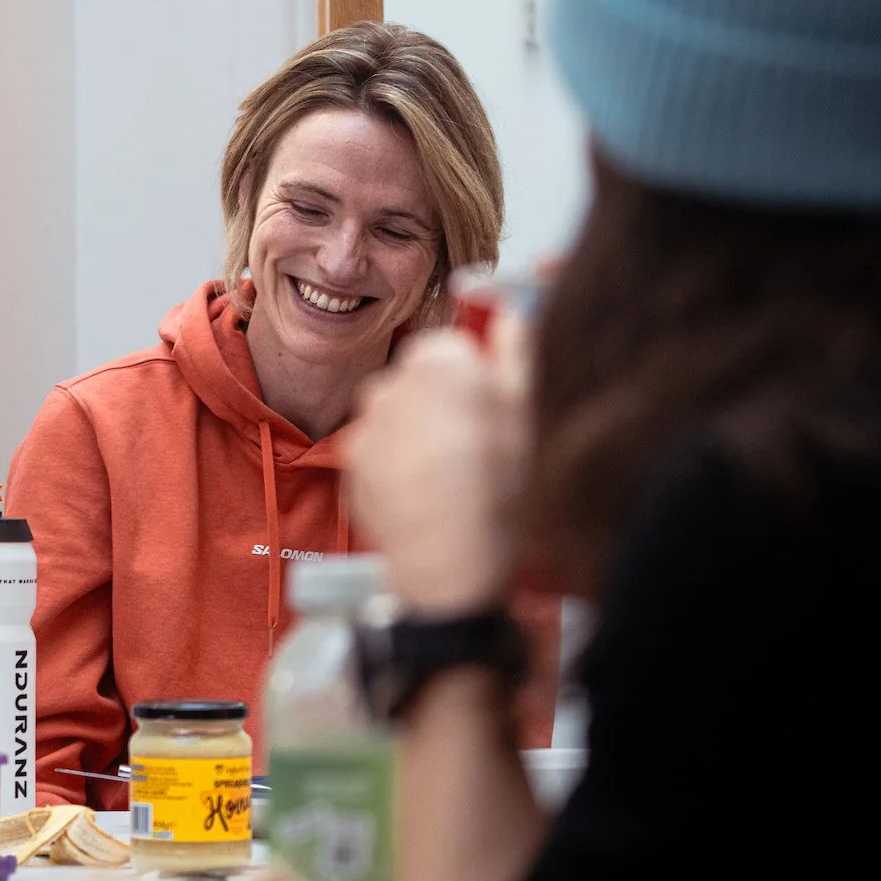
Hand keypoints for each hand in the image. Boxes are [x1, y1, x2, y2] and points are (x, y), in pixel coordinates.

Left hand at [346, 312, 531, 616]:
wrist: (448, 566)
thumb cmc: (498, 489)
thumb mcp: (528, 411)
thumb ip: (518, 349)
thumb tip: (510, 313)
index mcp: (435, 361)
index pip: (454, 347)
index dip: (478, 378)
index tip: (494, 408)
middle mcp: (388, 385)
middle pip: (423, 380)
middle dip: (447, 402)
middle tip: (479, 446)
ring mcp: (365, 427)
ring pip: (401, 416)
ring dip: (422, 433)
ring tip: (454, 477)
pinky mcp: (351, 466)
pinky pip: (382, 451)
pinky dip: (402, 465)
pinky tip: (429, 495)